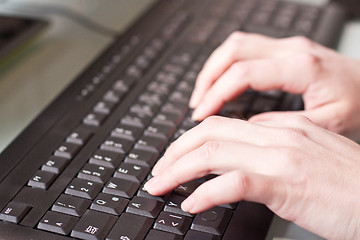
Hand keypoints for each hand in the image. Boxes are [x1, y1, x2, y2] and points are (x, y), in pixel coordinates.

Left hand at [145, 115, 359, 239]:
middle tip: (159, 170)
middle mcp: (277, 135)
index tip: (177, 157)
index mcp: (282, 126)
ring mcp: (279, 157)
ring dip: (178, 170)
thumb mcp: (310, 151)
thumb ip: (278, 142)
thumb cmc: (349, 183)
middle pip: (209, 133)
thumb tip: (246, 144)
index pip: (223, 125)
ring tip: (161, 185)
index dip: (192, 140)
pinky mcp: (283, 184)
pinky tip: (191, 204)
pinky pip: (233, 183)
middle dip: (175, 151)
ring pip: (212, 153)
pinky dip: (205, 193)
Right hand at [189, 32, 359, 139]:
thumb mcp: (327, 122)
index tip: (201, 113)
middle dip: (207, 77)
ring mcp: (287, 46)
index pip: (243, 72)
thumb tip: (249, 127)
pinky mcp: (285, 50)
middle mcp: (291, 49)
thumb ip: (285, 124)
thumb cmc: (359, 103)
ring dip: (213, 69)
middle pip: (233, 50)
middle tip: (196, 104)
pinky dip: (226, 66)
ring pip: (236, 45)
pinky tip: (222, 83)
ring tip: (202, 95)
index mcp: (301, 67)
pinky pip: (245, 49)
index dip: (216, 93)